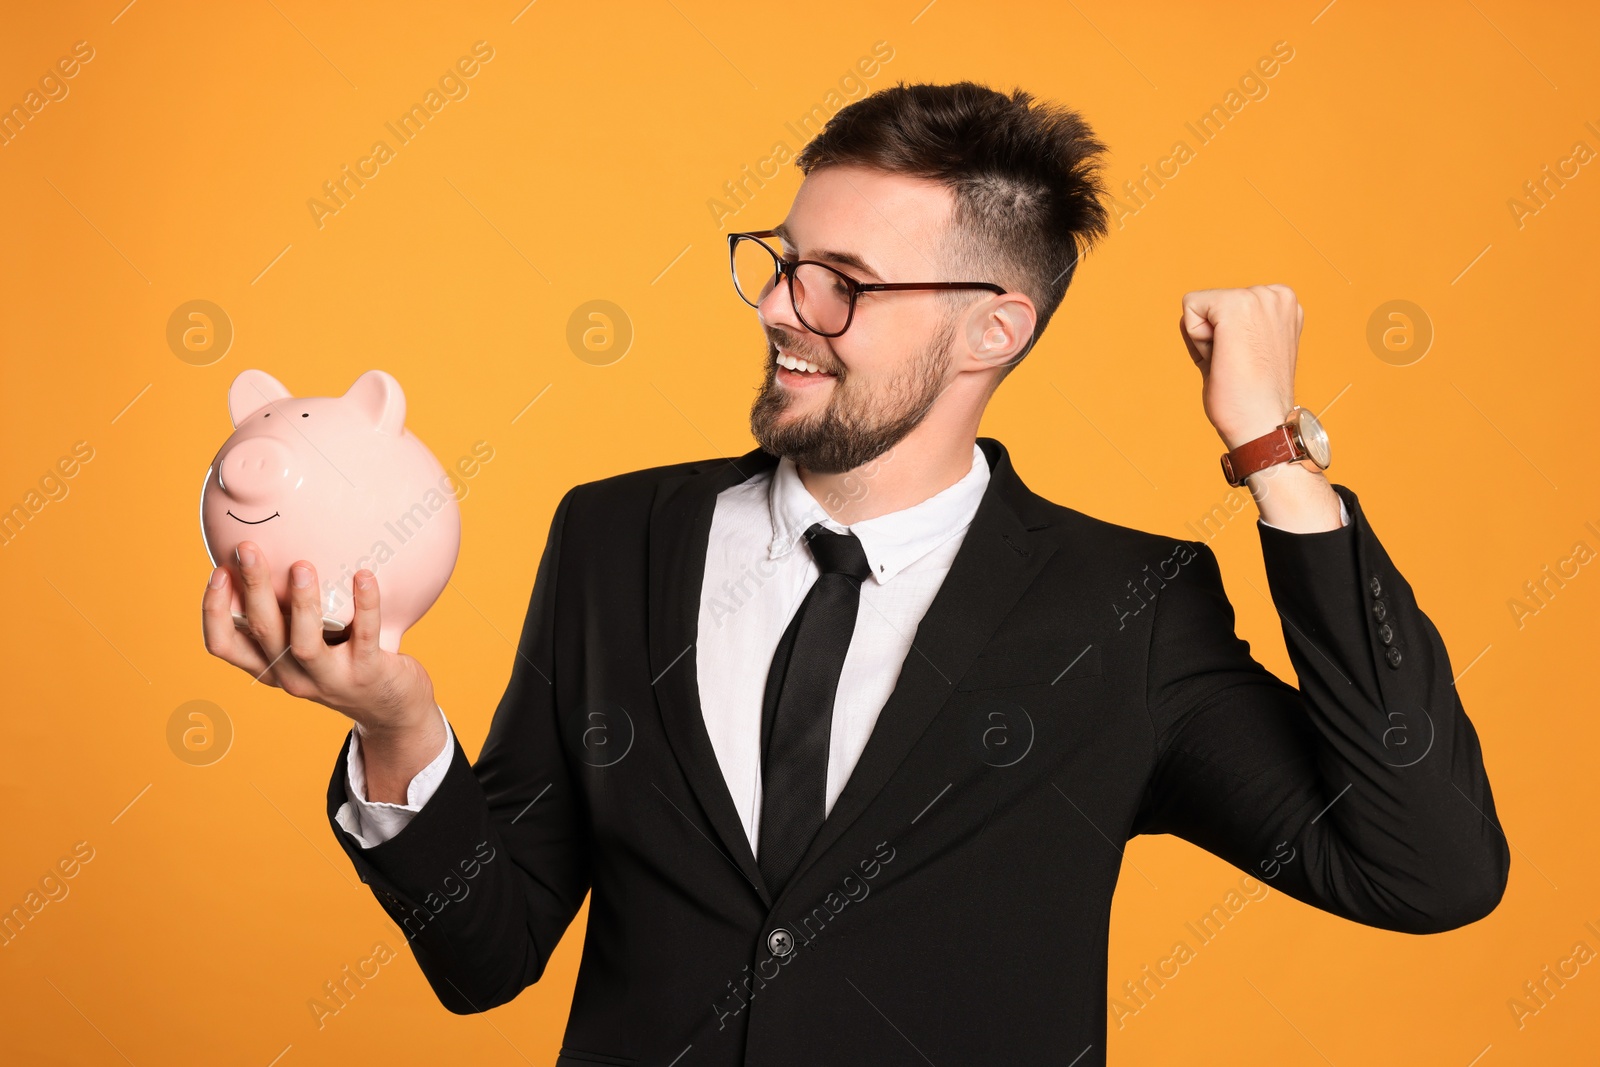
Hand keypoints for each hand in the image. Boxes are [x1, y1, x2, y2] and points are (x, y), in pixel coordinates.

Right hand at [201, 541, 436, 735]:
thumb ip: (286, 617)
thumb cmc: (343, 663)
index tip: (220, 570)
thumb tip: (271, 555)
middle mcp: (293, 677)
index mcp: (271, 668)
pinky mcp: (368, 673)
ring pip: (304, 643)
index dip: (214, 610)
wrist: (391, 708)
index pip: (223, 646)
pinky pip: (365, 635)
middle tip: (249, 548)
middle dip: (252, 587)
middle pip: (262, 632)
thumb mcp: (305, 646)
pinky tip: (364, 575)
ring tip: (302, 565)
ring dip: (302, 602)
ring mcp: (330, 679)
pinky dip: (365, 604)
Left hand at [1179, 284, 1302, 449]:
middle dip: (1213, 337)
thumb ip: (1224, 327)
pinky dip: (1196, 338)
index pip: (1225, 306)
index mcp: (1283, 303)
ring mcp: (1259, 297)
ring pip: (1200, 306)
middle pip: (1211, 305)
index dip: (1221, 338)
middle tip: (1236, 366)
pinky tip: (1222, 358)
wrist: (1262, 425)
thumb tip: (1191, 310)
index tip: (1243, 361)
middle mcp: (1276, 294)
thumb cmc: (1251, 397)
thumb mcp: (1243, 350)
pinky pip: (1190, 306)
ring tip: (1232, 363)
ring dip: (1206, 340)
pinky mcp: (1237, 305)